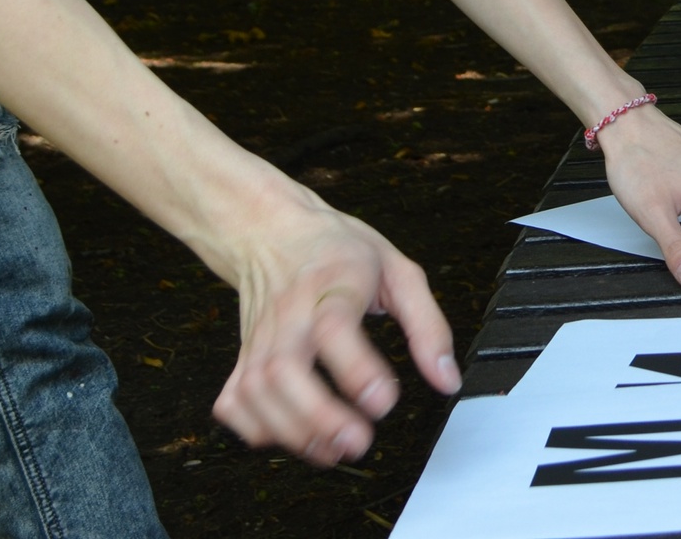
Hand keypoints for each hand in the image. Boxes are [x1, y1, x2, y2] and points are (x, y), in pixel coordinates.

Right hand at [211, 190, 459, 464]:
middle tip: (358, 442)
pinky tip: (290, 434)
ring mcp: (259, 338)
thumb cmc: (337, 250)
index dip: (356, 370)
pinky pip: (235, 402)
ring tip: (333, 450)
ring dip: (293, 431)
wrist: (272, 230)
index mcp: (333, 283)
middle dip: (318, 416)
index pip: (334, 327)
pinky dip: (256, 428)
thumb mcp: (398, 271)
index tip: (383, 402)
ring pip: (256, 392)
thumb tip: (445, 378)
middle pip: (285, 369)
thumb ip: (427, 325)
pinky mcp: (241, 357)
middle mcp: (289, 314)